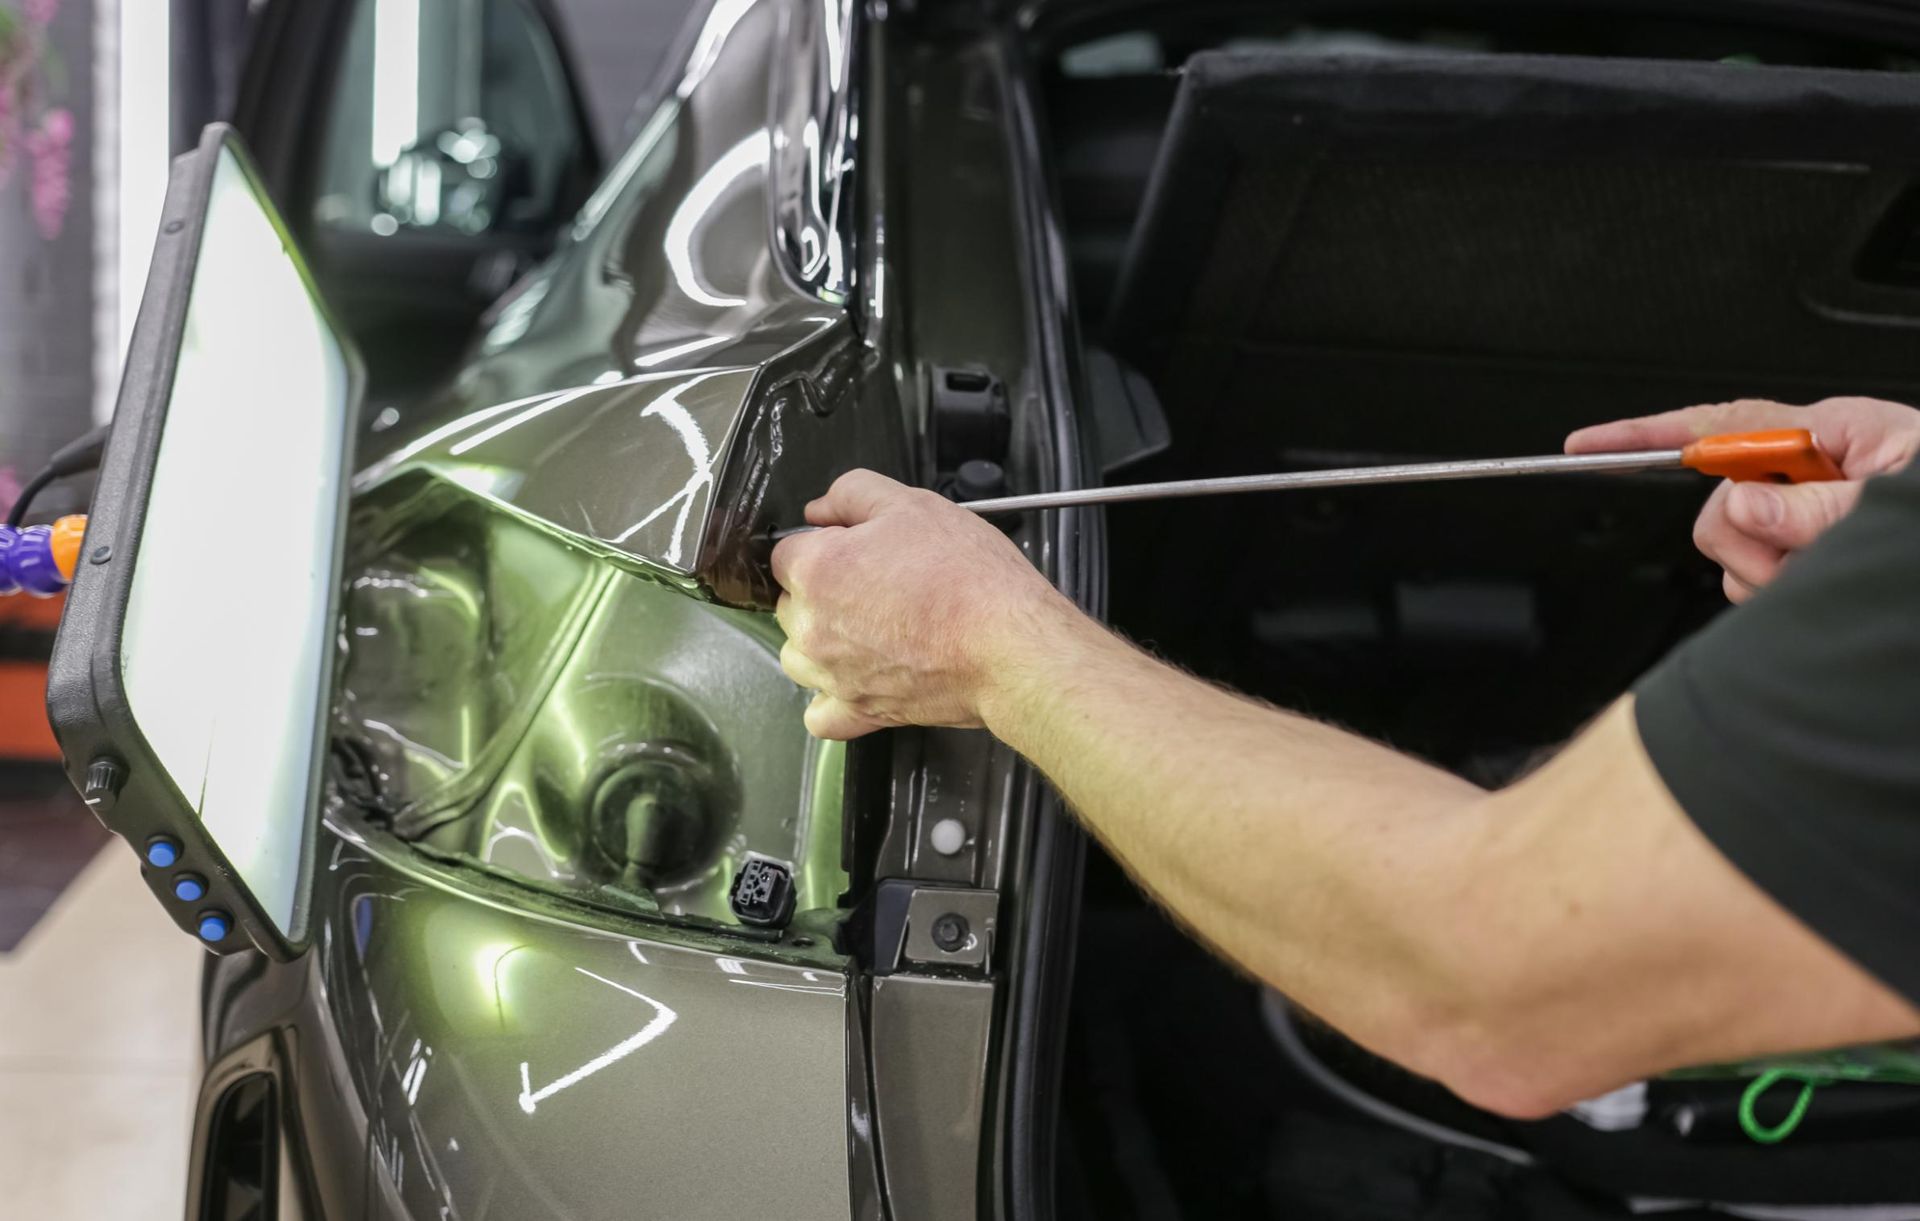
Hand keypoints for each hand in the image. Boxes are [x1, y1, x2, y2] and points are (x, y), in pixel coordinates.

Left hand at [771, 470, 1076, 739]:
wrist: (1009, 646)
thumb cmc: (969, 579)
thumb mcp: (914, 504)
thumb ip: (853, 494)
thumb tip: (819, 510)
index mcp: (818, 570)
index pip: (785, 553)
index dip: (822, 544)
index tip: (854, 547)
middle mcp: (813, 626)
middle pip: (789, 605)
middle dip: (820, 591)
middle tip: (876, 583)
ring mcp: (832, 674)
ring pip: (797, 657)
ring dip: (820, 643)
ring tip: (867, 630)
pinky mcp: (860, 711)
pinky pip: (820, 715)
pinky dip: (830, 700)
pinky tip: (854, 680)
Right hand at [1566, 397, 1919, 601]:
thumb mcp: (1901, 502)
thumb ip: (1822, 507)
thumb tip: (1744, 506)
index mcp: (1834, 431)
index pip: (1718, 424)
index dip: (1643, 433)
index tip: (1584, 443)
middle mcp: (1811, 470)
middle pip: (1719, 504)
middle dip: (1754, 545)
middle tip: (1808, 559)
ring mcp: (1805, 518)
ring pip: (1735, 553)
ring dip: (1778, 576)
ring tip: (1837, 573)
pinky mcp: (1806, 558)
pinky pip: (1755, 584)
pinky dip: (1782, 594)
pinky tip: (1826, 586)